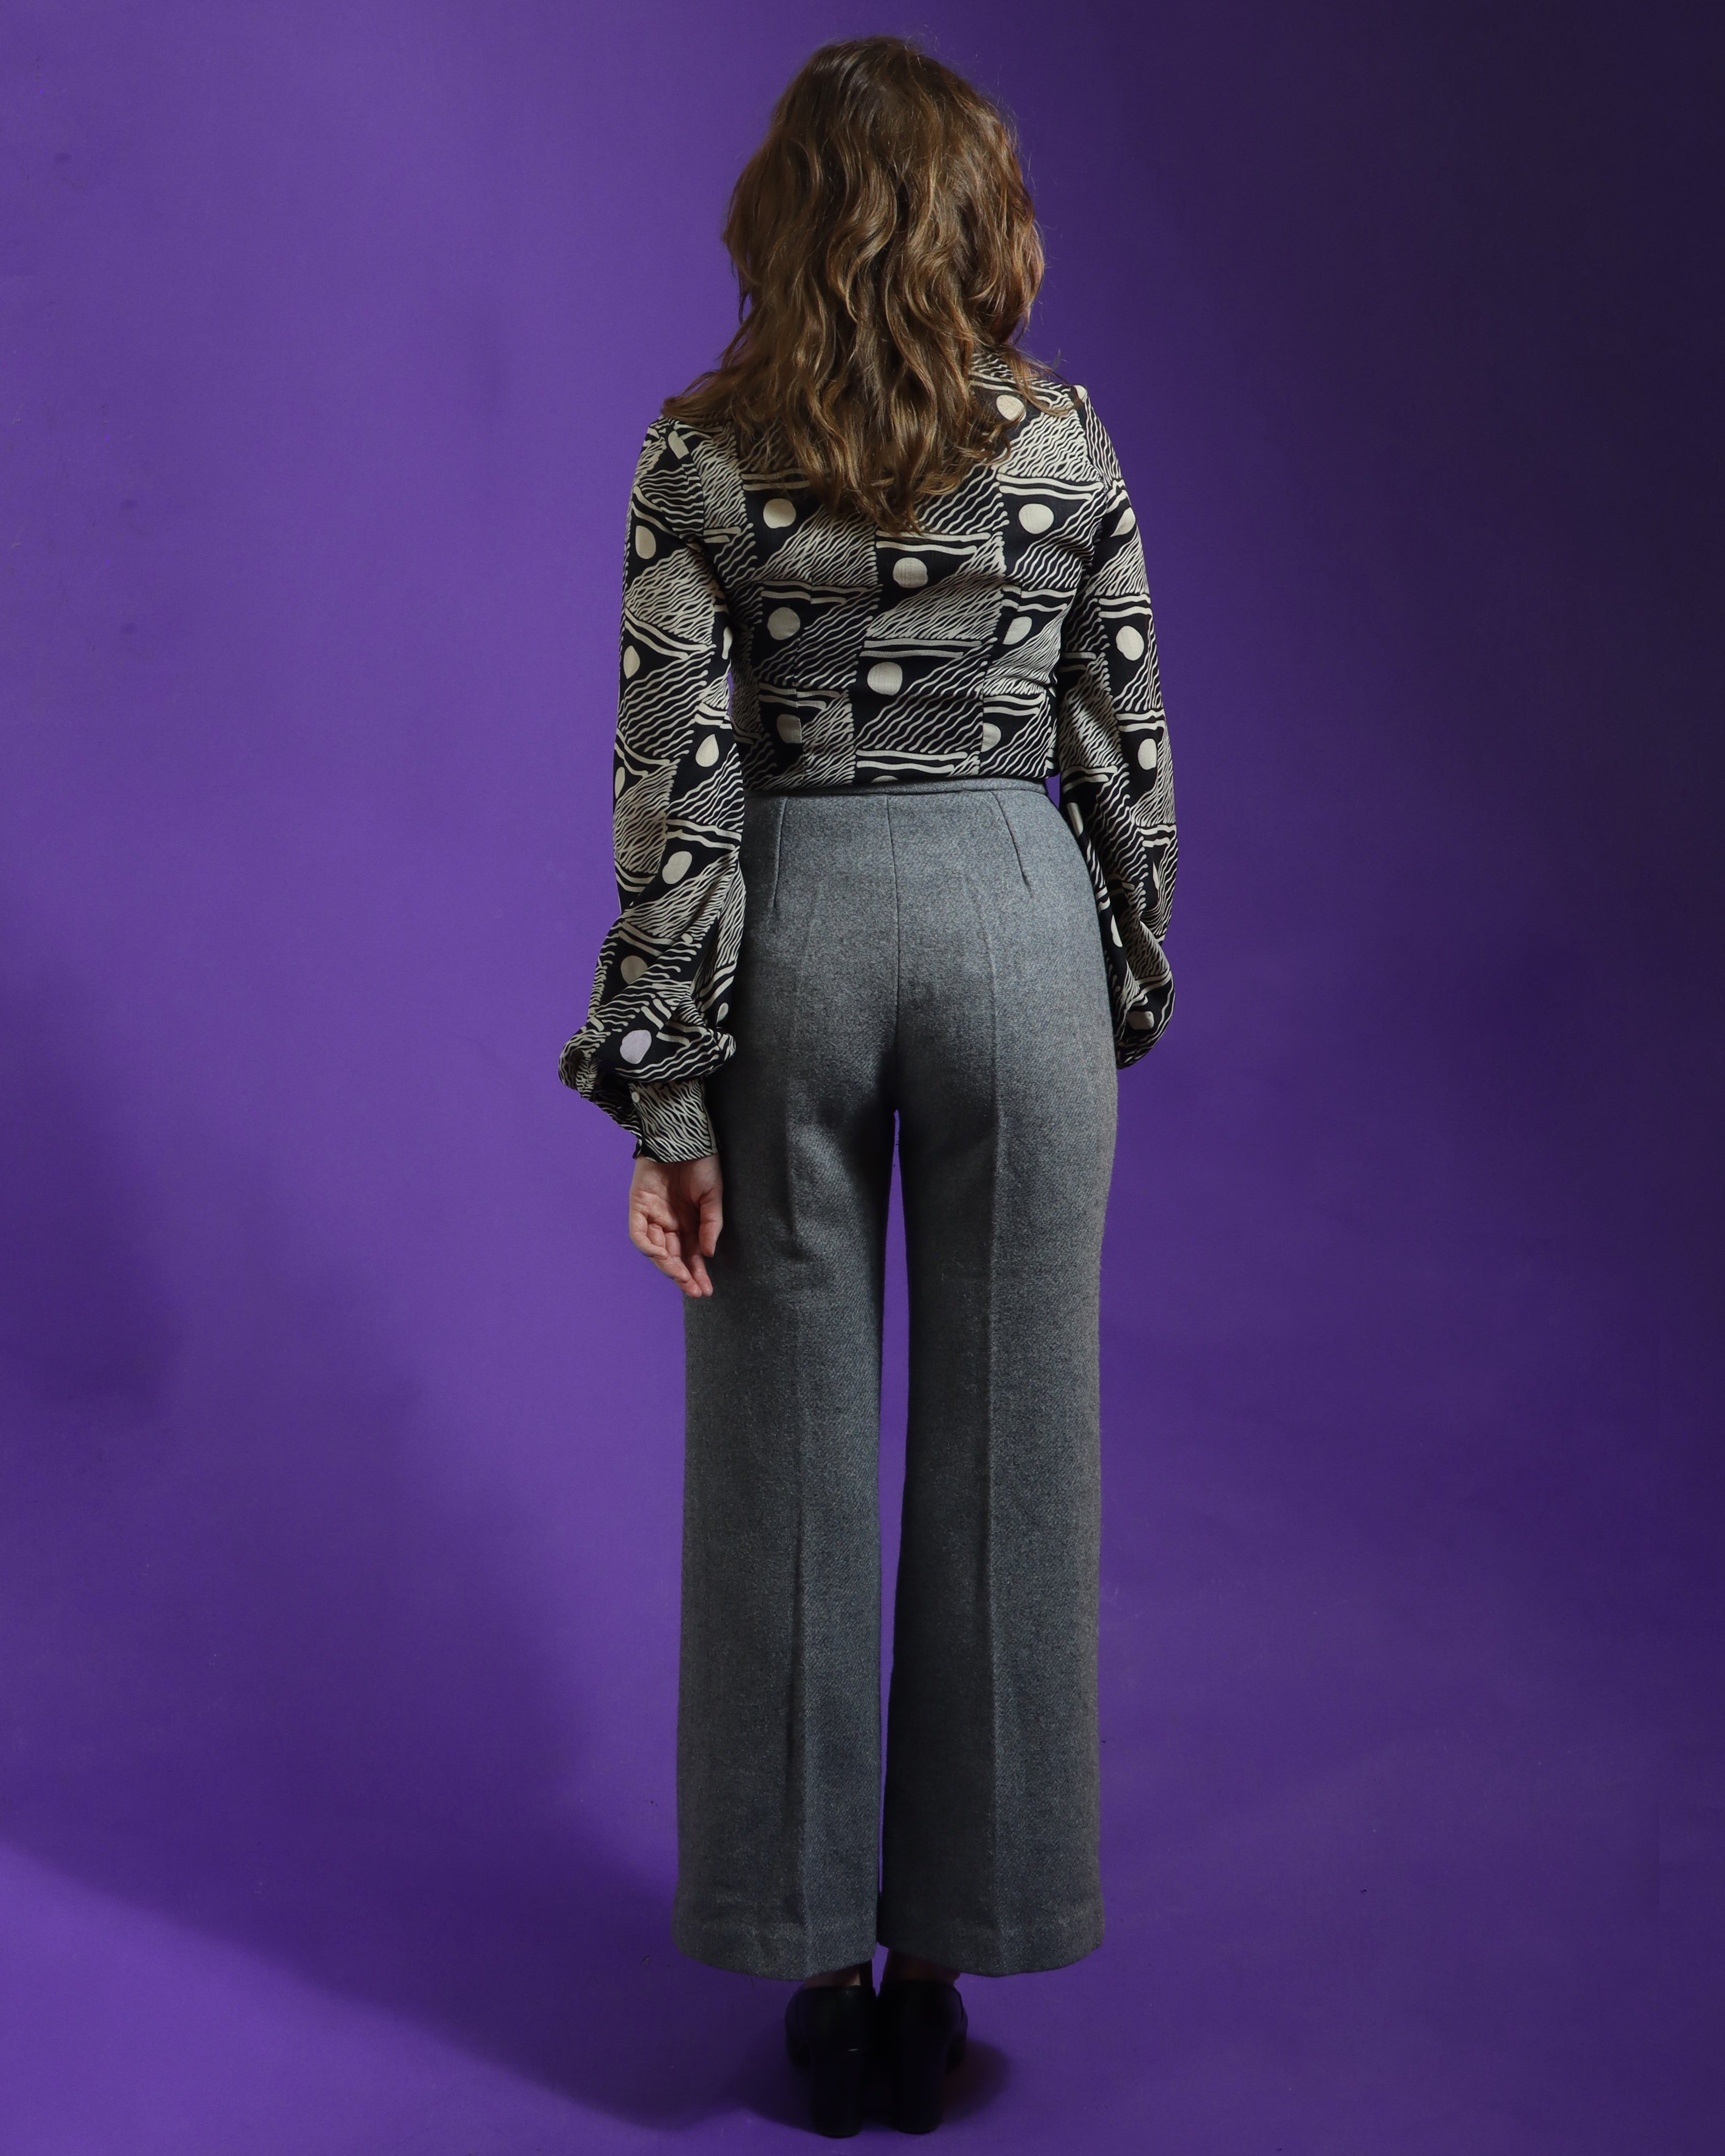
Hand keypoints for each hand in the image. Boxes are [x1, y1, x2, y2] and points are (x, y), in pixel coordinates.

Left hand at [628, 1153, 723, 1296]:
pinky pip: (639, 1233)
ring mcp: (653, 1215)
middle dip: (683, 1275)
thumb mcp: (714, 1194)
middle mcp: (670, 1222)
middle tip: (694, 1290)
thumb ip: (711, 1223)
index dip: (697, 1273)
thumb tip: (708, 1254)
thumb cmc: (702, 1161)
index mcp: (689, 1221)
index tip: (705, 1291)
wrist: (682, 1134)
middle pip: (674, 1256)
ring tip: (681, 1276)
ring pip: (656, 1249)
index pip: (691, 1254)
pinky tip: (661, 1255)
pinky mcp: (638, 1205)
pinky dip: (648, 1246)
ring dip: (668, 1265)